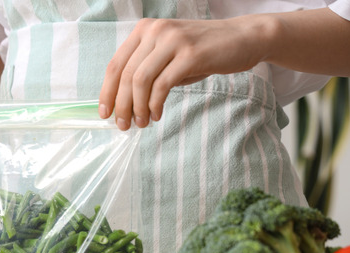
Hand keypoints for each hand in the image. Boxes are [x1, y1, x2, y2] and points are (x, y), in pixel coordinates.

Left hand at [98, 17, 264, 129]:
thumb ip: (145, 72)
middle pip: (126, 75)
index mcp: (144, 30)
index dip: (107, 92)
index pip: (115, 65)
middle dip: (121, 105)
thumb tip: (122, 103)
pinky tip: (156, 115)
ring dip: (137, 107)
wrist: (244, 38)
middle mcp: (155, 31)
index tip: (105, 114)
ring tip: (141, 123)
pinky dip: (155, 104)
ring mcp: (173, 40)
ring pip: (140, 80)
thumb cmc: (202, 52)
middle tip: (123, 125)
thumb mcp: (167, 57)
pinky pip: (162, 85)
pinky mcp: (190, 54)